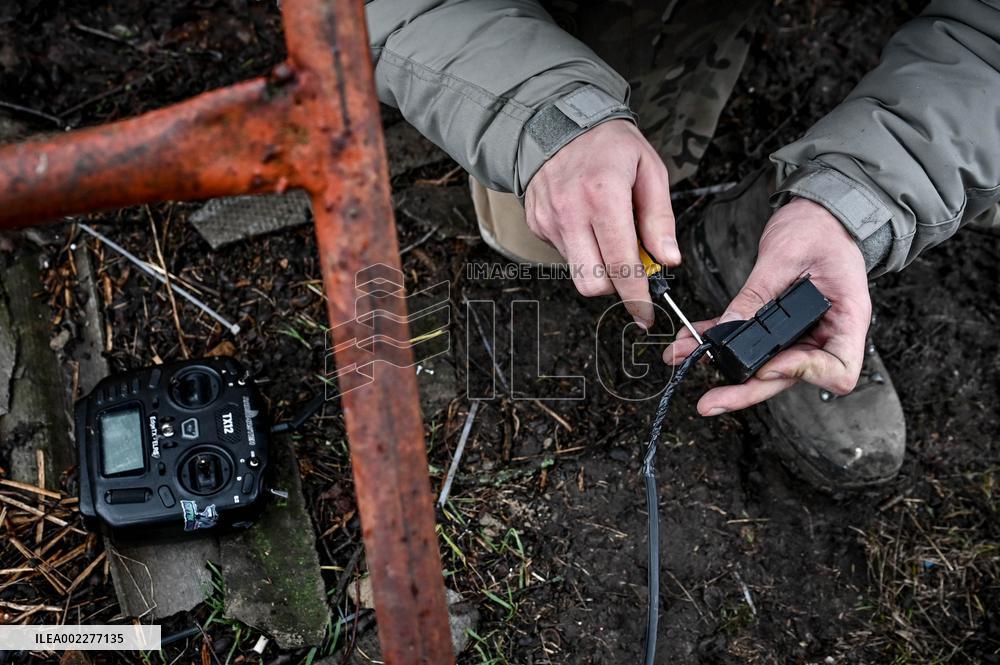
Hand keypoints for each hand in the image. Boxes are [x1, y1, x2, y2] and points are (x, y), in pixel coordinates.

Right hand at [524, 119, 679, 328]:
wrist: (557, 122)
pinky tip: (587, 222)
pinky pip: (564, 254)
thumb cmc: (609, 145)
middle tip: (630, 268)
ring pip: (577, 271)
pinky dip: (581, 248)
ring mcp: (549, 220)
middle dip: (614, 286)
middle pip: (592, 282)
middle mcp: (570, 211)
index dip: (636, 296)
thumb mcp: (649, 170)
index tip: (645, 314)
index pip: (621, 263)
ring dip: (598, 265)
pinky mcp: (536, 224)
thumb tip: (668, 260)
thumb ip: (660, 218)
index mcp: (603, 196)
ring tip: (608, 234)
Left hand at [664, 197, 871, 414]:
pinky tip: (691, 341)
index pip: (837, 371)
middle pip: (789, 376)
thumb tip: (730, 328)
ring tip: (685, 359)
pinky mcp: (778, 328)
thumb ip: (758, 295)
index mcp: (847, 320)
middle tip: (711, 401)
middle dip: (746, 390)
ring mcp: (802, 335)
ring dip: (724, 367)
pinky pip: (748, 343)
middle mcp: (826, 335)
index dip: (801, 374)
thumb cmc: (819, 230)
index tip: (768, 366)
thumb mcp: (786, 256)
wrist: (820, 215)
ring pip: (763, 365)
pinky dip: (718, 342)